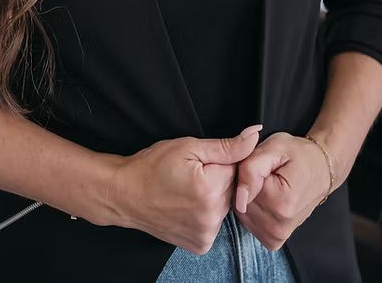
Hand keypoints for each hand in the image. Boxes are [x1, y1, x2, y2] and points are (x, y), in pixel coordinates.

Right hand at [109, 124, 262, 253]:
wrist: (126, 195)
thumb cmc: (152, 166)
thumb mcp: (188, 147)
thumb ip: (227, 146)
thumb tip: (255, 136)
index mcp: (211, 189)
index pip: (236, 168)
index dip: (219, 161)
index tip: (199, 163)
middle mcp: (211, 216)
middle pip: (232, 188)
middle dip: (218, 179)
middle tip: (191, 175)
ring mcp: (206, 234)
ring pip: (224, 206)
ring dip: (213, 197)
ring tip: (187, 191)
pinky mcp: (200, 245)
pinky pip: (215, 223)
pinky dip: (206, 214)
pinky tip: (188, 206)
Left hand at [231, 132, 332, 249]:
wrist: (321, 169)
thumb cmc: (298, 154)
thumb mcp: (274, 148)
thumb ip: (251, 169)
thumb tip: (240, 197)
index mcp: (281, 203)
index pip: (240, 188)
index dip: (246, 171)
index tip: (264, 166)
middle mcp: (279, 226)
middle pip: (240, 203)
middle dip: (247, 186)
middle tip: (267, 174)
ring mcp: (277, 236)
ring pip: (243, 213)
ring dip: (250, 198)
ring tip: (270, 185)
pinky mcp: (274, 240)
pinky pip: (250, 224)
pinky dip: (253, 211)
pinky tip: (268, 199)